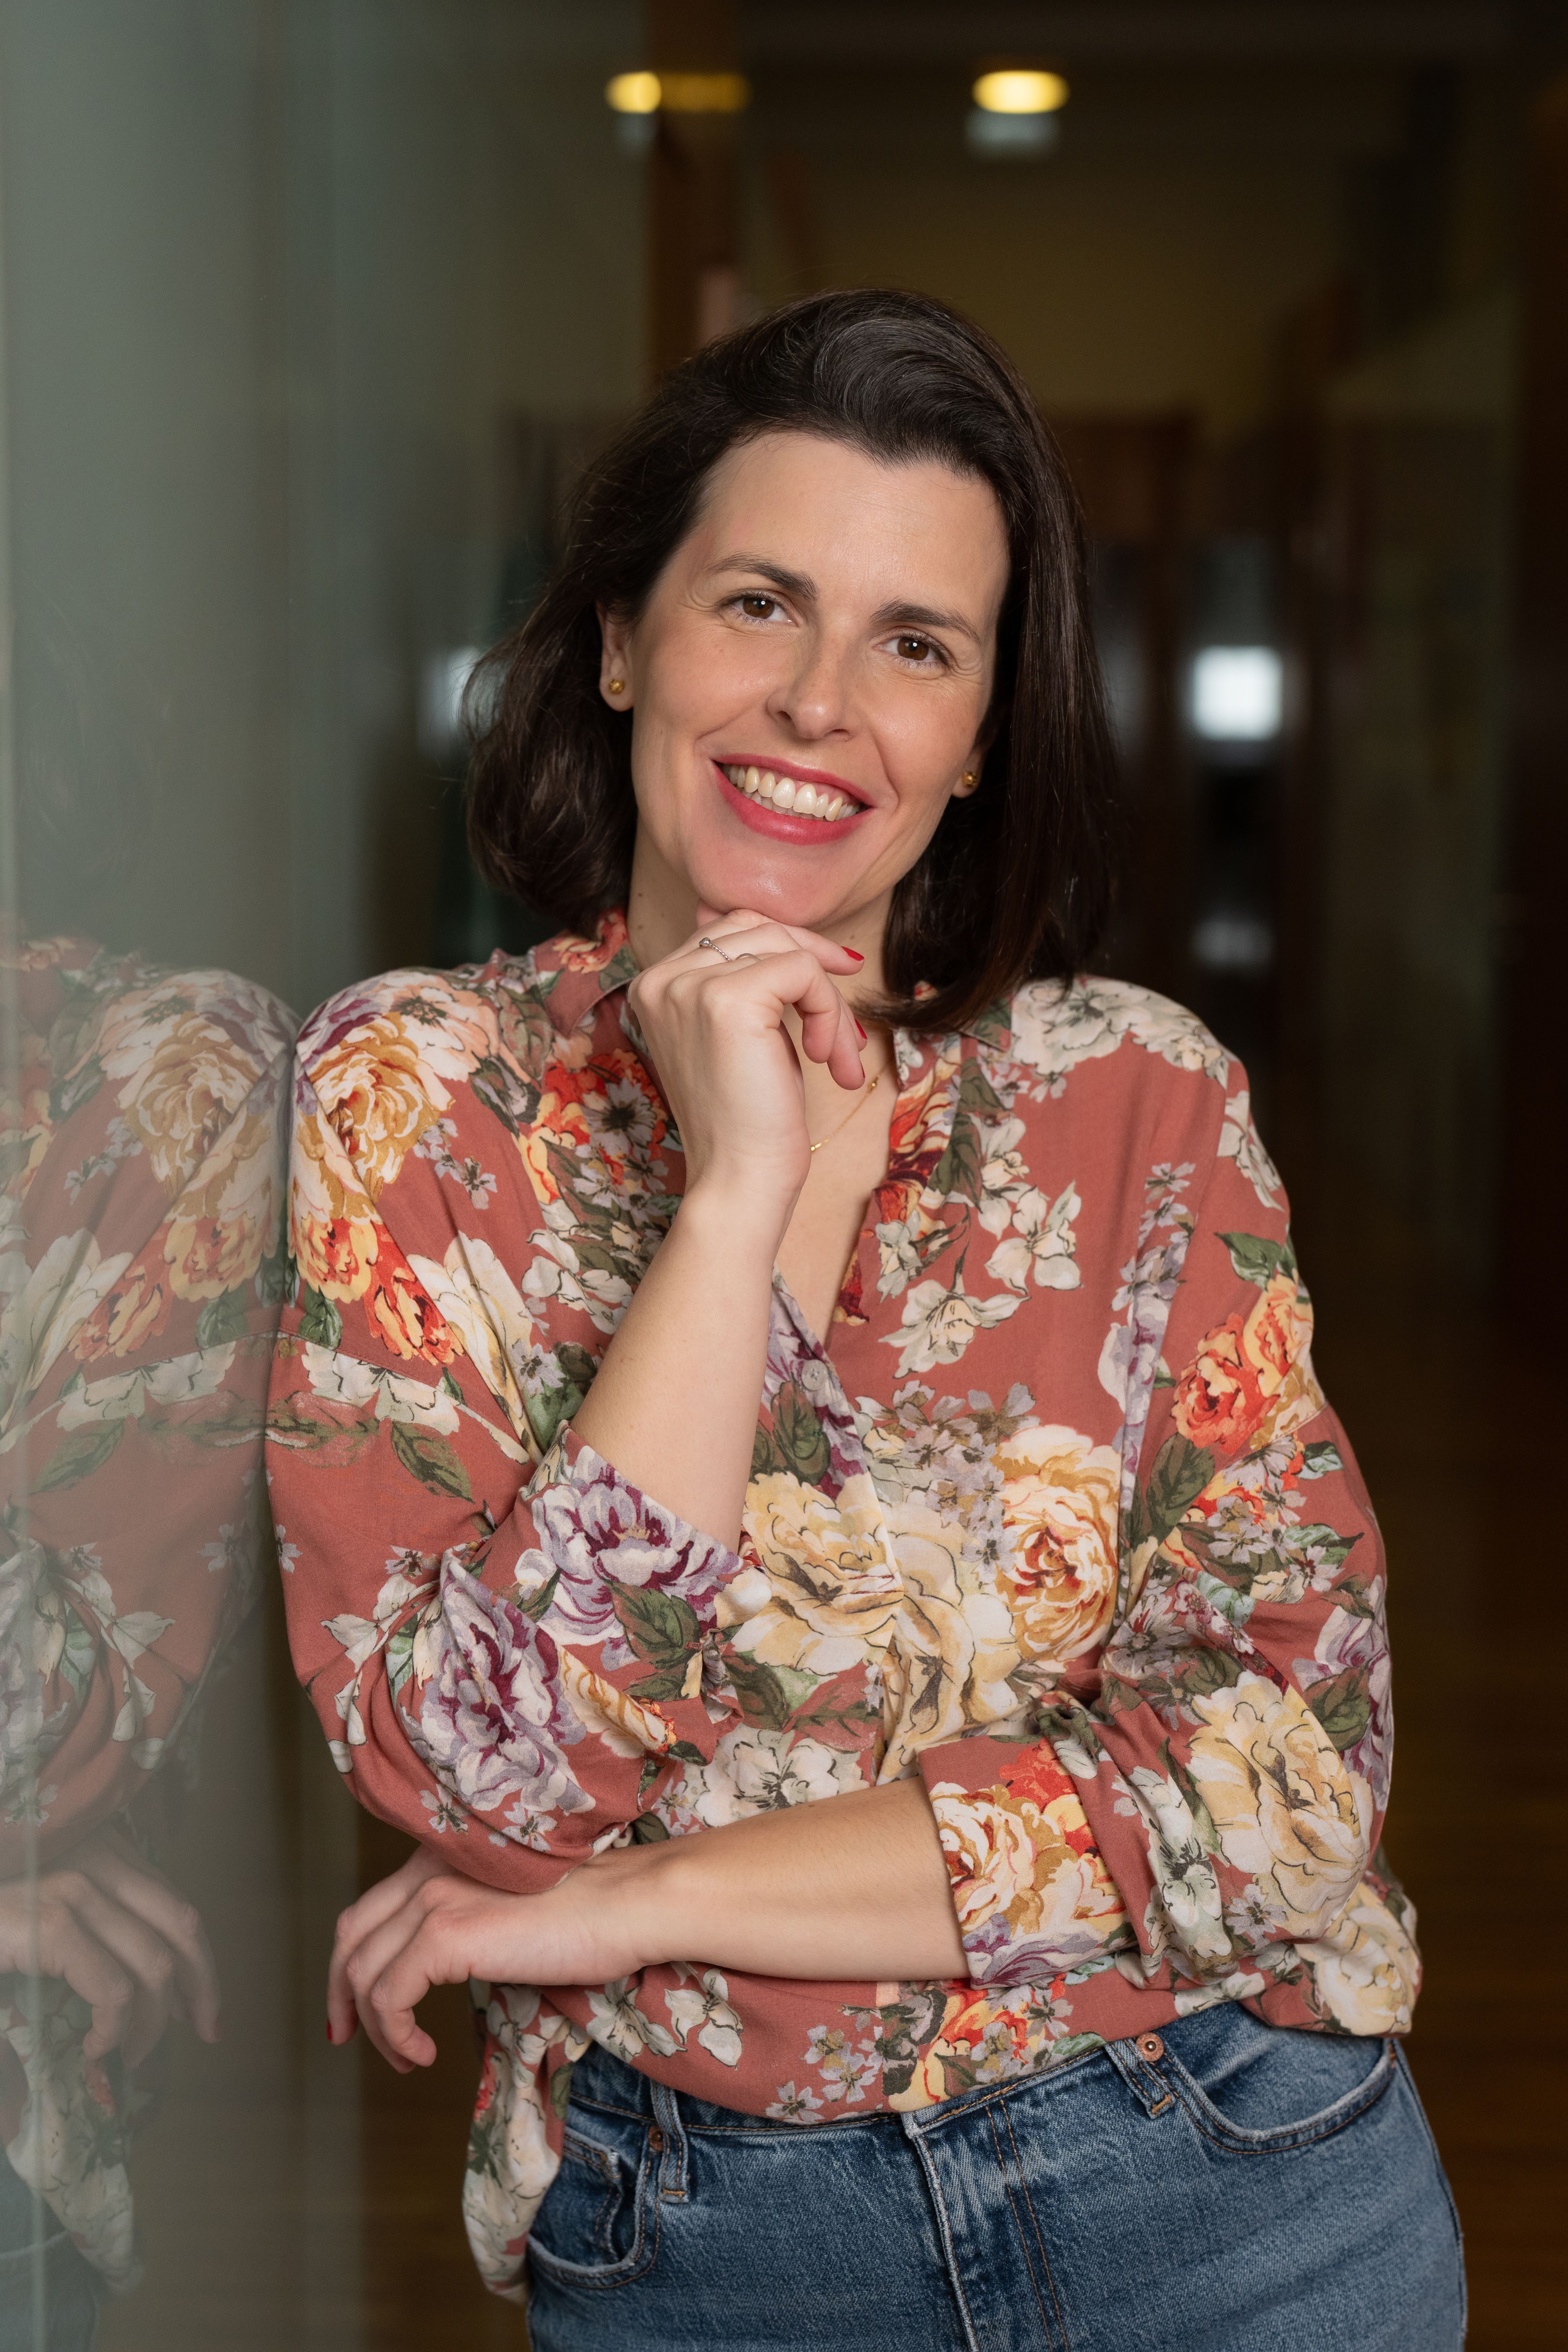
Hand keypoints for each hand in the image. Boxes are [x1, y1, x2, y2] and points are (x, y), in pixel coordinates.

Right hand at [0, 1826, 220, 2067]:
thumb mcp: (53, 1939)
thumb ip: (101, 1950)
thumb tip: (160, 2004)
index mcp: (99, 1858)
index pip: (175, 1907)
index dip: (202, 1963)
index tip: (205, 2012)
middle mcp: (92, 1864)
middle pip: (181, 1928)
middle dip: (201, 1989)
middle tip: (200, 2035)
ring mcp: (71, 1891)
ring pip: (154, 1965)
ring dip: (151, 2024)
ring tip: (124, 2056)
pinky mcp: (49, 1927)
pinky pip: (115, 1990)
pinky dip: (115, 2029)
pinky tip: (94, 2048)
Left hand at [327, 1843, 658, 2071]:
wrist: (626, 1905)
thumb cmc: (588, 1914)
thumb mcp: (508, 1909)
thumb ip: (468, 1921)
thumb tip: (442, 1967)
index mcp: (442, 1857)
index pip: (369, 1909)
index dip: (351, 1960)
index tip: (356, 2007)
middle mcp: (428, 1869)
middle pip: (352, 1937)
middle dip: (341, 1994)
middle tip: (350, 2037)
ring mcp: (434, 1899)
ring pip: (365, 1973)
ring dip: (377, 2027)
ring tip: (408, 2057)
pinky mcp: (445, 1934)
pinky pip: (390, 1996)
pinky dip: (395, 2033)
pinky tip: (424, 2052)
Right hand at [626, 908, 866, 1223]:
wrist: (737, 1179)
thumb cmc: (747, 1117)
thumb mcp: (742, 1034)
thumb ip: (745, 979)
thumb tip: (778, 932)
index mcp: (655, 984)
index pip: (732, 928)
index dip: (792, 948)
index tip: (834, 977)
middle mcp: (661, 977)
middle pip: (760, 928)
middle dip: (816, 970)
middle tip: (844, 1029)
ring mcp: (689, 985)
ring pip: (788, 951)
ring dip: (828, 1005)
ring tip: (836, 1057)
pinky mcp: (727, 999)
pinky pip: (803, 972)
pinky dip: (829, 1013)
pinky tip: (823, 1062)